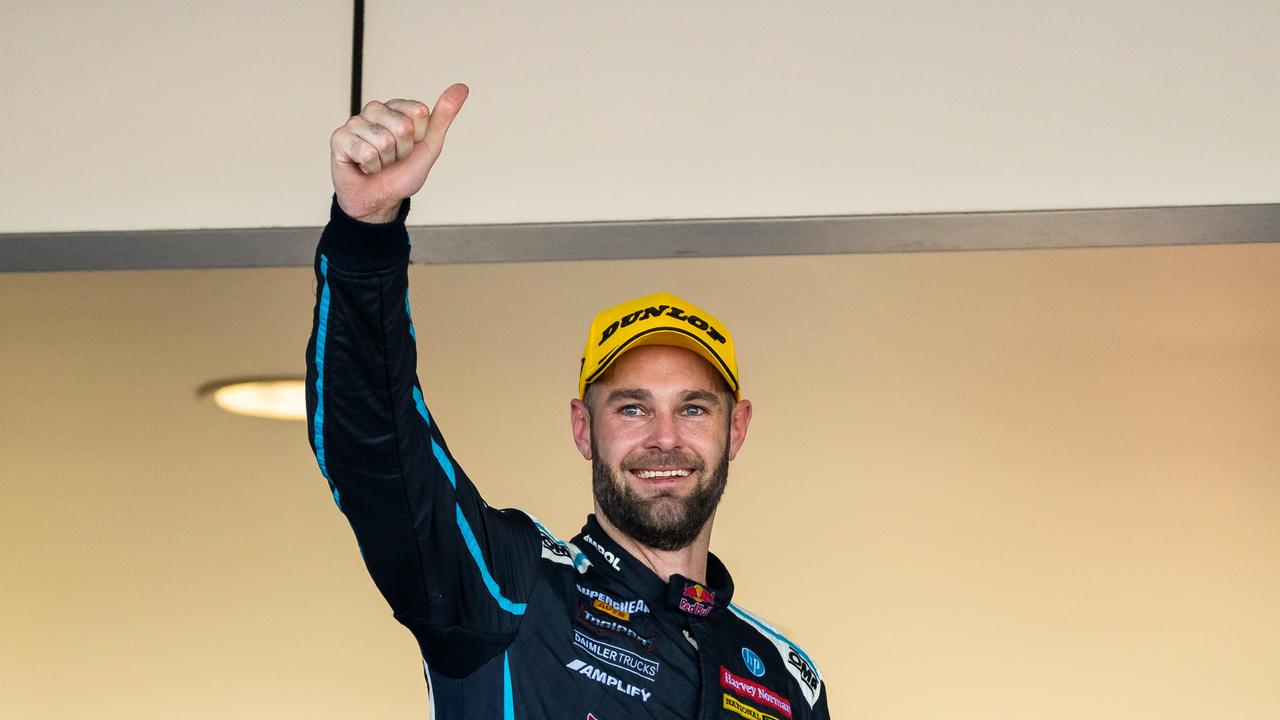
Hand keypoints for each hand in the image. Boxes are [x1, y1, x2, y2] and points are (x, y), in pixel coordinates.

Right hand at [329, 83, 468, 222]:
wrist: (380, 200)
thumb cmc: (402, 173)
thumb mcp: (429, 145)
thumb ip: (443, 116)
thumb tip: (462, 87)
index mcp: (397, 108)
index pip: (419, 112)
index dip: (419, 137)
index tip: (410, 147)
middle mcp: (375, 110)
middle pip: (402, 127)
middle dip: (402, 151)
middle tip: (393, 159)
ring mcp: (355, 123)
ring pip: (383, 141)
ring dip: (385, 162)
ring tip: (379, 163)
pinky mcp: (340, 138)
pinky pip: (365, 152)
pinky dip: (370, 167)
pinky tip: (363, 166)